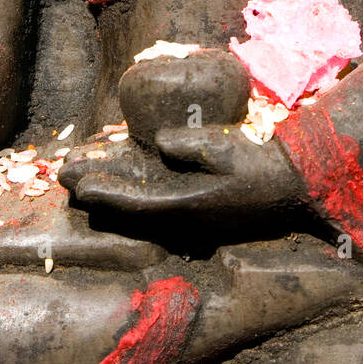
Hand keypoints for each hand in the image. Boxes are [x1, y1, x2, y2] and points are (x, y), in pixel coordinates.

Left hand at [59, 127, 301, 222]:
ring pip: (142, 211)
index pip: (138, 204)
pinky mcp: (200, 213)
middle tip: (66, 178)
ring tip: (83, 180)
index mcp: (191, 206)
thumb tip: (160, 143)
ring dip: (113, 195)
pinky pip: (157, 207)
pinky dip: (134, 195)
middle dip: (100, 195)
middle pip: (133, 212)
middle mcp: (187, 220)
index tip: (79, 186)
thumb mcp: (229, 148)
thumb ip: (193, 145)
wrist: (296, 186)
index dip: (107, 194)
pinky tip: (121, 183)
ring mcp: (194, 220)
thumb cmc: (263, 164)